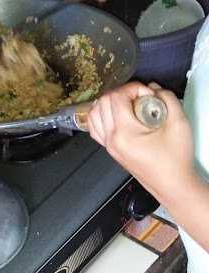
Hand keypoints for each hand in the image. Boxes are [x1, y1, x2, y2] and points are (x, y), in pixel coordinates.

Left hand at [87, 82, 195, 206]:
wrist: (173, 184)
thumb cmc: (176, 158)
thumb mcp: (179, 123)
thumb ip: (167, 98)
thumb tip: (153, 88)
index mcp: (125, 133)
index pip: (117, 97)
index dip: (132, 88)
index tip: (148, 94)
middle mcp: (111, 139)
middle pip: (102, 102)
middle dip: (121, 93)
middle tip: (139, 97)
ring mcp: (108, 145)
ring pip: (94, 113)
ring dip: (108, 102)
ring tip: (128, 103)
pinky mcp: (110, 149)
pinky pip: (95, 127)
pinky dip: (101, 115)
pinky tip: (117, 114)